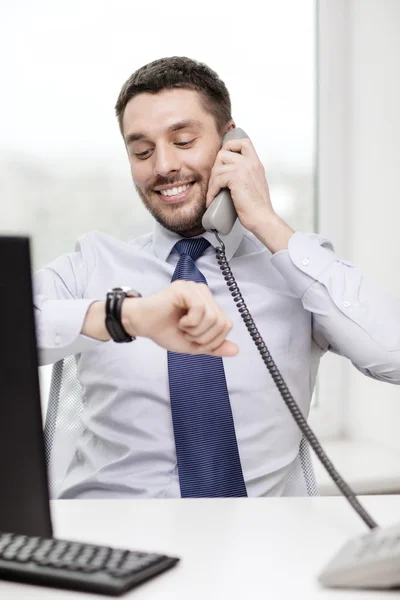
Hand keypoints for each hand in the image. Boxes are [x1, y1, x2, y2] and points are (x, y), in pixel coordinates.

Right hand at [122, 280, 237, 356]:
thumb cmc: (165, 331)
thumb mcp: (194, 344)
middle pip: (222, 322)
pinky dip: (190, 322)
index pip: (226, 325)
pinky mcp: (185, 288)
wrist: (142, 324)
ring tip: (183, 327)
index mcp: (209, 304)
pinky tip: (180, 321)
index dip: (212, 340)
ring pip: (213, 317)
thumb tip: (236, 351)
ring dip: (196, 330)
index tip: (194, 340)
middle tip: (187, 334)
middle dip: (204, 337)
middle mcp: (205, 293)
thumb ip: (214, 347)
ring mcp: (195, 288)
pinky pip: (200, 309)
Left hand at [205, 136, 294, 251]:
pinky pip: (217, 180)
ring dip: (212, 183)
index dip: (229, 147)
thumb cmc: (257, 207)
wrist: (262, 218)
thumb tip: (228, 175)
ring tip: (212, 194)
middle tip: (215, 183)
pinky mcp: (237, 178)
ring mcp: (244, 169)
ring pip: (217, 167)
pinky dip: (212, 191)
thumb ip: (246, 175)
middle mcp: (251, 163)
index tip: (223, 161)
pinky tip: (212, 200)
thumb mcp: (254, 184)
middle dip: (215, 168)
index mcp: (256, 163)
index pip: (243, 142)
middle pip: (224, 153)